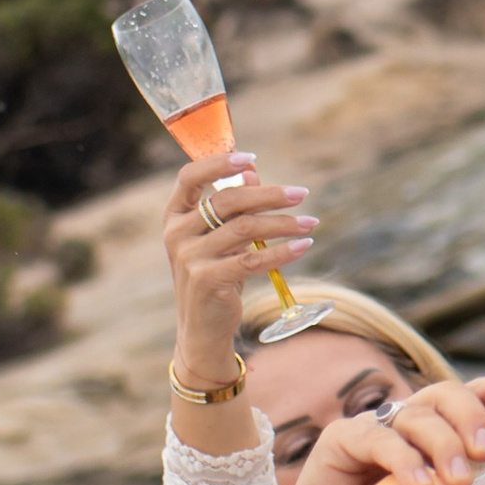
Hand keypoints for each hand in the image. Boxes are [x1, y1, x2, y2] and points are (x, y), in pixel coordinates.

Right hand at [163, 150, 314, 383]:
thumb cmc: (215, 274)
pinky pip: (252, 259)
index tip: (251, 157)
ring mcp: (189, 258)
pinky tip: (304, 245)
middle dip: (270, 195)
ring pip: (246, 229)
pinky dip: (282, 250)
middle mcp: (177, 234)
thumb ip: (233, 207)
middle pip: (228, 202)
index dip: (219, 164)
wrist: (203, 328)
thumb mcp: (221, 238)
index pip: (189, 177)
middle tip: (301, 193)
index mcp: (174, 216)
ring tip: (310, 222)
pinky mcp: (207, 280)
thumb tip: (252, 172)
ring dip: (283, 223)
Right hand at [271, 376, 484, 484]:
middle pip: (446, 396)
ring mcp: (374, 429)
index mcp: (438, 434)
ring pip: (416, 415)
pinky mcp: (341, 442)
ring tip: (459, 482)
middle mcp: (408, 423)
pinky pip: (376, 438)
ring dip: (443, 444)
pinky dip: (402, 458)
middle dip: (473, 416)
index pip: (472, 398)